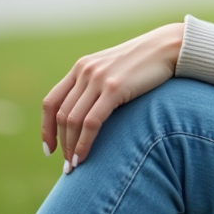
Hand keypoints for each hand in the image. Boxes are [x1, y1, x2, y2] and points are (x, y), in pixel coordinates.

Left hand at [41, 22, 183, 170]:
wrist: (168, 47)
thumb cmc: (145, 64)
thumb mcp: (114, 71)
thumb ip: (98, 86)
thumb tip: (90, 115)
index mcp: (81, 67)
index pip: (51, 102)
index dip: (46, 129)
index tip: (50, 150)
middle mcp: (85, 72)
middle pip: (61, 115)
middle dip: (61, 144)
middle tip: (68, 166)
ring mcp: (98, 79)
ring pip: (73, 120)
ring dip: (71, 147)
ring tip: (75, 166)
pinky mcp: (114, 88)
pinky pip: (91, 122)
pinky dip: (84, 143)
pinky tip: (84, 156)